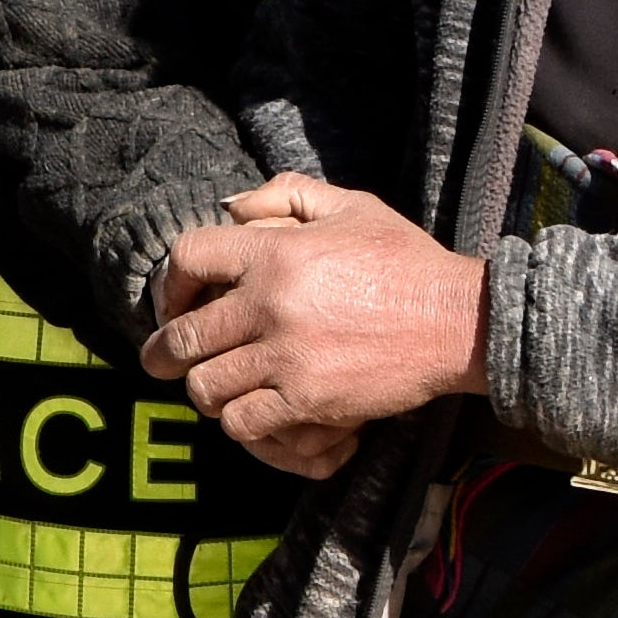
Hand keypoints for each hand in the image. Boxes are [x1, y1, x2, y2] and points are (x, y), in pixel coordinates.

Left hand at [142, 176, 486, 474]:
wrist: (458, 321)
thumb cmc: (405, 261)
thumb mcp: (351, 206)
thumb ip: (287, 195)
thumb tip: (231, 208)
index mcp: (276, 253)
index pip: (187, 258)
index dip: (171, 283)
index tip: (173, 302)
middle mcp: (271, 304)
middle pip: (183, 336)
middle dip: (162, 353)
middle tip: (159, 362)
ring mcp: (287, 357)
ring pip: (206, 387)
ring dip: (205, 390)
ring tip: (214, 388)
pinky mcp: (308, 400)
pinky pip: (242, 421)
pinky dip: (240, 420)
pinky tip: (252, 411)